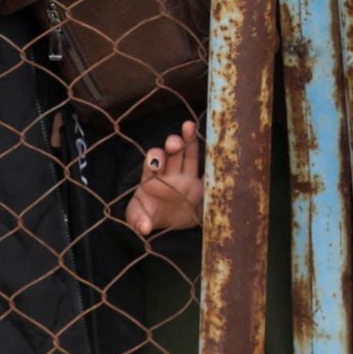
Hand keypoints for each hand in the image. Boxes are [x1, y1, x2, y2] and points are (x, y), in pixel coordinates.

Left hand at [126, 120, 203, 235]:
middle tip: (173, 142)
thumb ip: (139, 221)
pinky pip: (205, 167)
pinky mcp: (200, 183)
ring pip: (187, 154)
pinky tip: (213, 143)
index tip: (156, 162)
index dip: (154, 160)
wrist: (169, 224)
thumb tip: (143, 228)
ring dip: (187, 140)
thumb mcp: (140, 220)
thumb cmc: (149, 216)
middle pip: (170, 155)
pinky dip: (209, 155)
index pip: (152, 165)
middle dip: (171, 145)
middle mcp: (168, 174)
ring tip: (188, 126)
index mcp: (151, 179)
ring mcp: (185, 177)